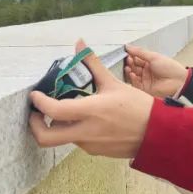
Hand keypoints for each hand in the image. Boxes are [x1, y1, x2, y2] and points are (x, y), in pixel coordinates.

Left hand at [29, 38, 154, 158]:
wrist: (157, 134)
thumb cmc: (137, 106)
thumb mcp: (113, 83)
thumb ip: (92, 63)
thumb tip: (79, 42)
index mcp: (89, 111)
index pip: (54, 111)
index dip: (39, 103)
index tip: (35, 95)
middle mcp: (85, 131)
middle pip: (46, 138)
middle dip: (35, 126)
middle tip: (36, 112)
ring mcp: (89, 145)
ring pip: (63, 138)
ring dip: (58, 125)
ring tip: (66, 110)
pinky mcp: (95, 151)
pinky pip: (77, 140)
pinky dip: (74, 130)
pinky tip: (84, 119)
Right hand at [123, 44, 187, 98]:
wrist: (178, 82)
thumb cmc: (171, 68)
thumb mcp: (154, 56)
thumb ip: (140, 52)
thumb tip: (129, 47)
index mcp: (151, 62)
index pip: (137, 58)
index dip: (131, 56)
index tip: (126, 52)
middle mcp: (147, 71)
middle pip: (134, 66)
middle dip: (130, 63)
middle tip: (128, 59)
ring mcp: (146, 79)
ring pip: (133, 75)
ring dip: (130, 70)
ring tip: (128, 66)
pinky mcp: (145, 88)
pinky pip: (136, 84)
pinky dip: (132, 79)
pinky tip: (132, 74)